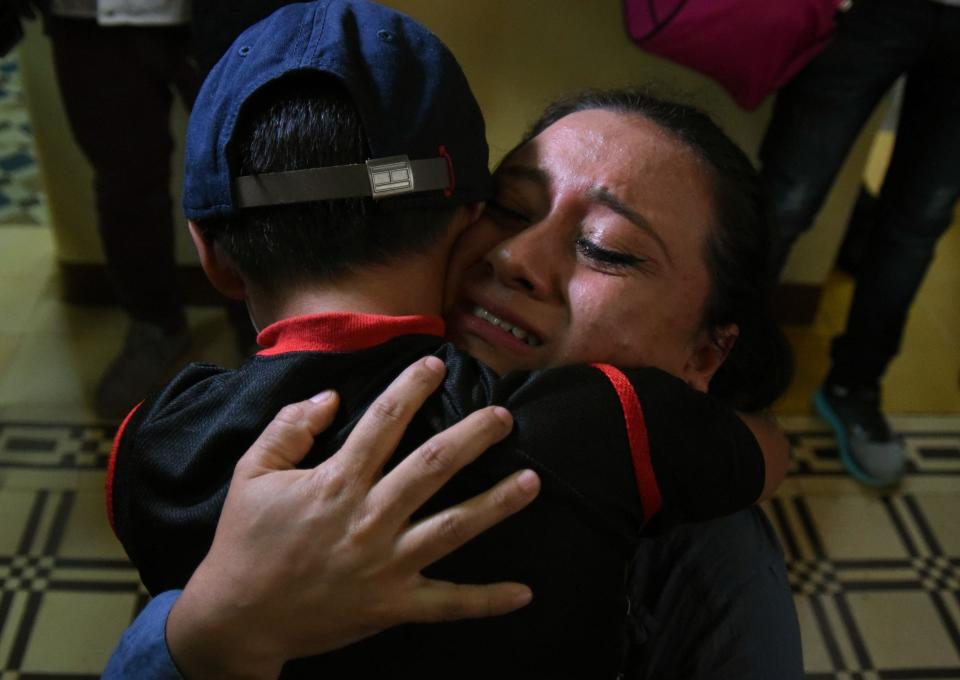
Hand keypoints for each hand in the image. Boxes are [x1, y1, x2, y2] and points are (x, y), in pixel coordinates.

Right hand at [166, 356, 540, 678]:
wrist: (238, 619)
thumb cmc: (245, 542)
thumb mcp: (250, 474)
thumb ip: (288, 429)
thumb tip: (329, 397)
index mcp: (336, 483)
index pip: (382, 423)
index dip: (411, 389)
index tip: (436, 364)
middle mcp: (368, 519)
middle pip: (431, 468)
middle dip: (471, 438)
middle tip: (503, 418)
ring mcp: (386, 564)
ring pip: (452, 528)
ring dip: (495, 504)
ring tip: (532, 481)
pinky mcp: (393, 605)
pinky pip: (447, 604)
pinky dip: (486, 600)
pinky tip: (524, 593)